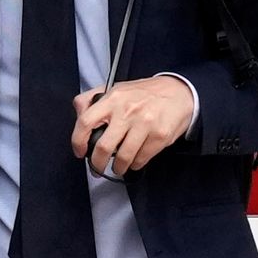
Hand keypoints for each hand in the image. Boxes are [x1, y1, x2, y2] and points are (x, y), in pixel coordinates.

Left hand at [72, 74, 197, 177]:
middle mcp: (128, 111)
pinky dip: (135, 164)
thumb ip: (92, 99)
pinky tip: (135, 160)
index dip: (78, 141)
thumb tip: (78, 114)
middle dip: (97, 164)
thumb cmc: (144, 93)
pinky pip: (141, 159)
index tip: (80, 152)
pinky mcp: (160, 135)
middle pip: (103, 147)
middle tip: (97, 168)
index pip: (85, 122)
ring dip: (118, 168)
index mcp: (113, 98)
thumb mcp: (117, 88)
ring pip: (123, 157)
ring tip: (118, 168)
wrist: (179, 92)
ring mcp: (145, 124)